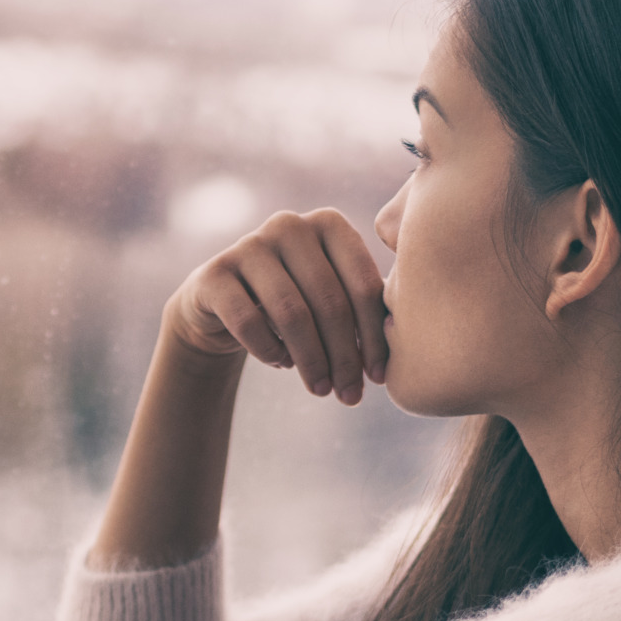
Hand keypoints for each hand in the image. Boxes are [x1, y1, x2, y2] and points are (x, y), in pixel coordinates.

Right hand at [164, 208, 387, 404]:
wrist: (223, 306)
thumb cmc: (295, 304)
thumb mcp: (331, 297)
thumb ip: (364, 308)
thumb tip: (407, 349)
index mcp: (329, 224)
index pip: (362, 284)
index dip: (374, 336)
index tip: (378, 377)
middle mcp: (289, 225)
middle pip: (329, 301)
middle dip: (343, 356)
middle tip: (350, 396)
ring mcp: (248, 245)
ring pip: (291, 313)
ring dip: (311, 361)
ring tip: (321, 390)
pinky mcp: (213, 273)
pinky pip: (248, 321)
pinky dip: (271, 351)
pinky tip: (281, 364)